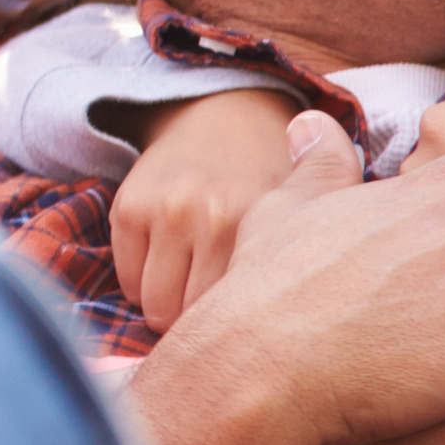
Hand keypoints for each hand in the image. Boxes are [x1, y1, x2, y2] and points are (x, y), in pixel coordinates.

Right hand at [112, 86, 303, 324]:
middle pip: (193, 321)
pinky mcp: (130, 207)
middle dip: (202, 325)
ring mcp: (166, 210)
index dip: (241, 330)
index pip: (237, 319)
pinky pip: (128, 280)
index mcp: (262, 225)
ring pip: (154, 307)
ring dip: (170, 306)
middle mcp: (212, 216)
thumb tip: (306, 330)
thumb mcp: (312, 207)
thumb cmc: (274, 181)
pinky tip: (169, 261)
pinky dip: (143, 283)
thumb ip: (316, 253)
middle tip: (219, 304)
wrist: (226, 114)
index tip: (250, 323)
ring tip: (193, 283)